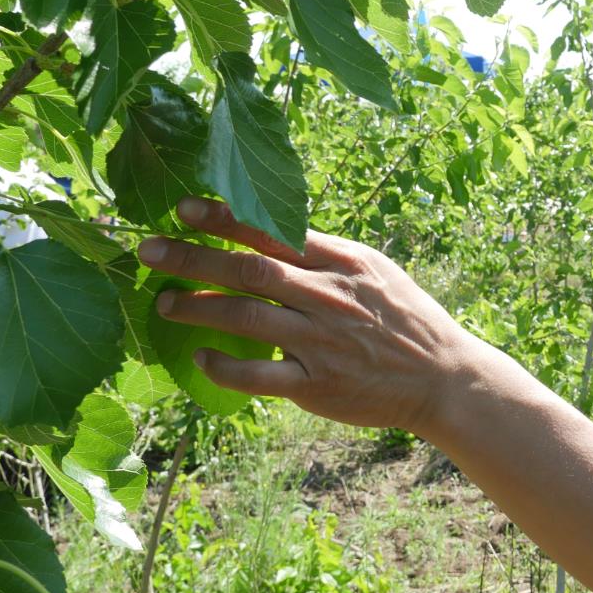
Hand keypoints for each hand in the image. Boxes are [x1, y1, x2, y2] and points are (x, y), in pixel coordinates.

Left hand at [136, 196, 482, 434]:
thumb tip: (270, 233)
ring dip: (197, 307)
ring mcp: (321, 341)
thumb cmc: (405, 320)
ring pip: (245, 317)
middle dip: (193, 257)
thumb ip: (325, 255)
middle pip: (248, 270)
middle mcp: (328, 296)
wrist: (444, 377)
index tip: (184, 207)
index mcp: (343, 262)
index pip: (273, 231)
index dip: (225, 218)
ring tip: (164, 302)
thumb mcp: (375, 271)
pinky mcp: (317, 384)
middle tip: (148, 250)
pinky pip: (258, 375)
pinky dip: (224, 366)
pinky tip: (200, 357)